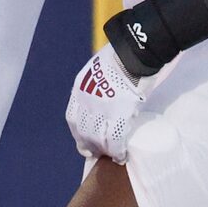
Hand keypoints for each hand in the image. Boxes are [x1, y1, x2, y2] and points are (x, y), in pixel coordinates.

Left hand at [64, 46, 145, 161]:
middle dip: (88, 145)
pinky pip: (116, 139)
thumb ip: (98, 85)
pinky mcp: (119, 113)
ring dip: (104, 150)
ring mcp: (102, 109)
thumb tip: (105, 94)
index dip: (78, 132)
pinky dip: (118, 150)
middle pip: (83, 131)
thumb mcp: (99, 70)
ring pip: (98, 138)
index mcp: (80, 90)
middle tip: (95, 153)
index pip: (73, 118)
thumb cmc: (122, 55)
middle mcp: (86, 102)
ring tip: (111, 156)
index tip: (83, 140)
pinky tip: (121, 155)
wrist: (134, 50)